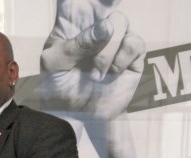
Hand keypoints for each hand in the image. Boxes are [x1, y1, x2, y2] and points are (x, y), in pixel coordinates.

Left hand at [38, 0, 144, 118]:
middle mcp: (94, 25)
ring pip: (119, 22)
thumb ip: (76, 45)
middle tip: (106, 7)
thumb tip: (105, 27)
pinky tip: (111, 72)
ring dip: (106, 51)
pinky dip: (121, 58)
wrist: (77, 115)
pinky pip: (134, 42)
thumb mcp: (55, 66)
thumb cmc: (59, 87)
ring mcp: (114, 37)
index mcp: (70, 23)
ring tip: (96, 72)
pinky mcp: (131, 52)